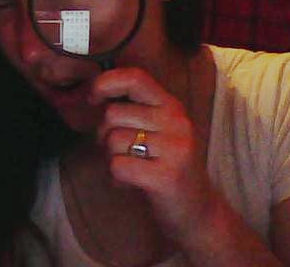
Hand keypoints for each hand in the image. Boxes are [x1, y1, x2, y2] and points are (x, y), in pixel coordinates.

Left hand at [91, 67, 217, 243]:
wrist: (197, 212)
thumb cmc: (163, 166)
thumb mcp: (155, 129)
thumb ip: (132, 109)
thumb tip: (92, 92)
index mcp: (170, 105)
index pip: (134, 77)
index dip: (105, 83)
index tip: (92, 98)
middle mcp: (176, 121)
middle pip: (113, 113)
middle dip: (103, 135)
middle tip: (120, 152)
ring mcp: (175, 148)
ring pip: (112, 140)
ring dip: (110, 158)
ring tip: (130, 168)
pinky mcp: (167, 176)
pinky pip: (117, 165)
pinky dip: (115, 177)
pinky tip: (131, 182)